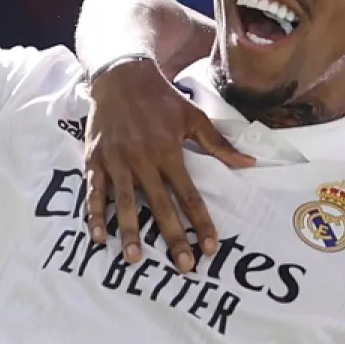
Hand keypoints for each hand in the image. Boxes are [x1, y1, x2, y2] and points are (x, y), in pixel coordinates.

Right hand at [85, 58, 254, 271]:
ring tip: (135, 259)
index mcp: (169, 152)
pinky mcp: (96, 159)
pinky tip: (99, 237)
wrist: (121, 76)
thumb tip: (249, 163)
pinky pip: (95, 191)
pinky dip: (95, 214)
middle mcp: (143, 160)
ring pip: (125, 203)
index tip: (210, 247)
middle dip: (172, 238)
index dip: (200, 223)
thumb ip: (219, 144)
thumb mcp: (193, 117)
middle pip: (160, 206)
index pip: (189, 195)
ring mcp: (117, 161)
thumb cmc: (161, 98)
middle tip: (183, 266)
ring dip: (130, 232)